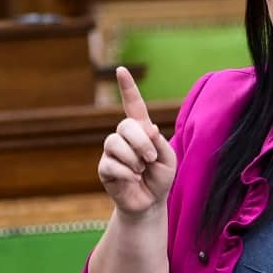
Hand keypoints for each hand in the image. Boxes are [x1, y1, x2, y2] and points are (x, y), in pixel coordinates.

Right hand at [97, 67, 176, 215]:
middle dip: (140, 142)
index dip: (128, 87)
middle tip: (151, 158)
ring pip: (114, 143)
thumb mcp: (168, 158)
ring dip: (133, 158)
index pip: (133, 105)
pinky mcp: (104, 168)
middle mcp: (124, 137)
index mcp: (141, 130)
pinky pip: (110, 164)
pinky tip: (133, 179)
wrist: (150, 202)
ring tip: (141, 170)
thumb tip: (148, 128)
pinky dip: (126, 173)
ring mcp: (112, 152)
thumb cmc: (160, 177)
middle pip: (125, 125)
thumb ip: (159, 142)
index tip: (121, 70)